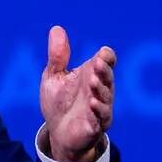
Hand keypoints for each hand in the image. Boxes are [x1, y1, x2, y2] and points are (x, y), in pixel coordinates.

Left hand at [39, 26, 115, 161]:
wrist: (58, 133)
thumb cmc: (59, 103)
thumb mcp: (54, 77)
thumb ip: (57, 56)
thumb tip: (56, 28)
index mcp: (92, 75)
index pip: (106, 61)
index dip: (107, 57)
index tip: (102, 54)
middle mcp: (100, 89)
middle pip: (108, 77)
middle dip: (103, 71)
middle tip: (97, 64)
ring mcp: (99, 108)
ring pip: (105, 97)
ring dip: (101, 90)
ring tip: (93, 82)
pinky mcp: (95, 125)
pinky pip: (100, 118)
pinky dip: (98, 111)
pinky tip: (93, 104)